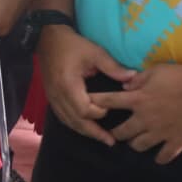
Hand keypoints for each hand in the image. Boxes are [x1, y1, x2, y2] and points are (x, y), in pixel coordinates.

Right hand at [36, 24, 132, 144]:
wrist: (48, 39)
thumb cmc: (72, 45)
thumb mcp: (95, 52)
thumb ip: (113, 67)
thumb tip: (133, 78)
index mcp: (68, 84)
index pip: (84, 108)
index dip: (99, 113)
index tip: (110, 109)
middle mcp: (58, 95)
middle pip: (76, 121)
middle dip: (93, 132)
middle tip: (110, 141)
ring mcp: (52, 98)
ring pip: (68, 121)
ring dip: (84, 131)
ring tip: (100, 139)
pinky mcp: (51, 98)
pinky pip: (63, 117)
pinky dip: (75, 124)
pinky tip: (85, 128)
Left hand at [103, 60, 181, 163]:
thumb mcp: (157, 71)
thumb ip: (138, 79)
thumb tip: (124, 86)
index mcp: (138, 100)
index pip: (108, 102)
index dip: (94, 104)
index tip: (85, 107)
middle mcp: (145, 118)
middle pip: (120, 133)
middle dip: (116, 133)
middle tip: (118, 132)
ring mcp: (161, 132)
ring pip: (138, 146)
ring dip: (136, 144)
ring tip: (138, 141)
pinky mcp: (177, 141)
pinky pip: (164, 156)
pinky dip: (160, 157)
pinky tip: (159, 155)